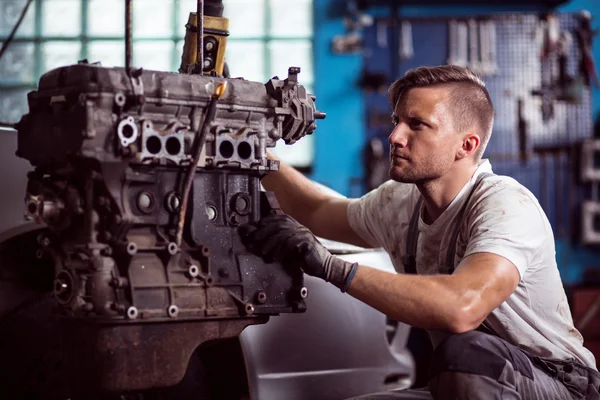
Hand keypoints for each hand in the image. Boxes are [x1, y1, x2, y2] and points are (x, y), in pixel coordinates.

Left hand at [238, 214, 357, 291]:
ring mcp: (303, 233)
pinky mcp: (307, 242)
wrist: (323, 265)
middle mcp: (298, 226)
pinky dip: (281, 251)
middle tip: (252, 241)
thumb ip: (274, 242)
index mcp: (293, 224)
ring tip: (262, 252)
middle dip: (262, 233)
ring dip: (269, 244)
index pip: (274, 218)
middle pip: (276, 225)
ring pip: (282, 234)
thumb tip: (254, 239)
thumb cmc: (303, 257)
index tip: (249, 231)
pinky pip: (290, 244)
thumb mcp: (286, 248)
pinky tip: (275, 257)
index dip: (261, 223)